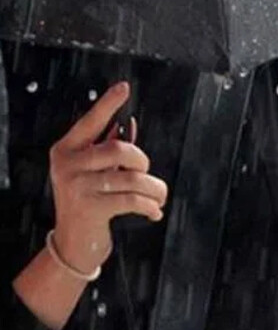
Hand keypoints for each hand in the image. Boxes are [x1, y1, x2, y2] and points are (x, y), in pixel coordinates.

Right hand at [48, 82, 167, 274]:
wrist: (73, 242)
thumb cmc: (89, 199)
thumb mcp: (93, 171)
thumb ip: (108, 149)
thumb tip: (130, 124)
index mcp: (66, 150)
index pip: (90, 121)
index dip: (108, 104)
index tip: (124, 87)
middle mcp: (66, 165)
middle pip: (120, 149)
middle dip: (142, 161)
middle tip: (145, 174)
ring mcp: (76, 187)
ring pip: (132, 178)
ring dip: (154, 189)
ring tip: (159, 196)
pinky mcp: (89, 208)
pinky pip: (132, 200)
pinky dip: (150, 206)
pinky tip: (154, 212)